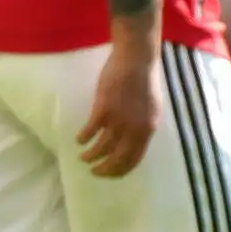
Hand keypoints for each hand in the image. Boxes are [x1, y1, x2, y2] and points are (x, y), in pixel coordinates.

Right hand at [76, 45, 160, 177]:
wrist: (136, 59)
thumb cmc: (144, 80)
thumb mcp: (151, 108)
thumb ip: (142, 126)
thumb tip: (131, 140)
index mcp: (148, 129)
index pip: (134, 159)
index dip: (120, 170)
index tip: (109, 172)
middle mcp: (134, 129)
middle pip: (117, 159)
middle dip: (104, 169)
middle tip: (94, 172)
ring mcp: (118, 120)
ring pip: (102, 147)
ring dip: (91, 155)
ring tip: (83, 157)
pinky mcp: (103, 109)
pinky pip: (90, 130)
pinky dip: (84, 138)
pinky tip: (79, 139)